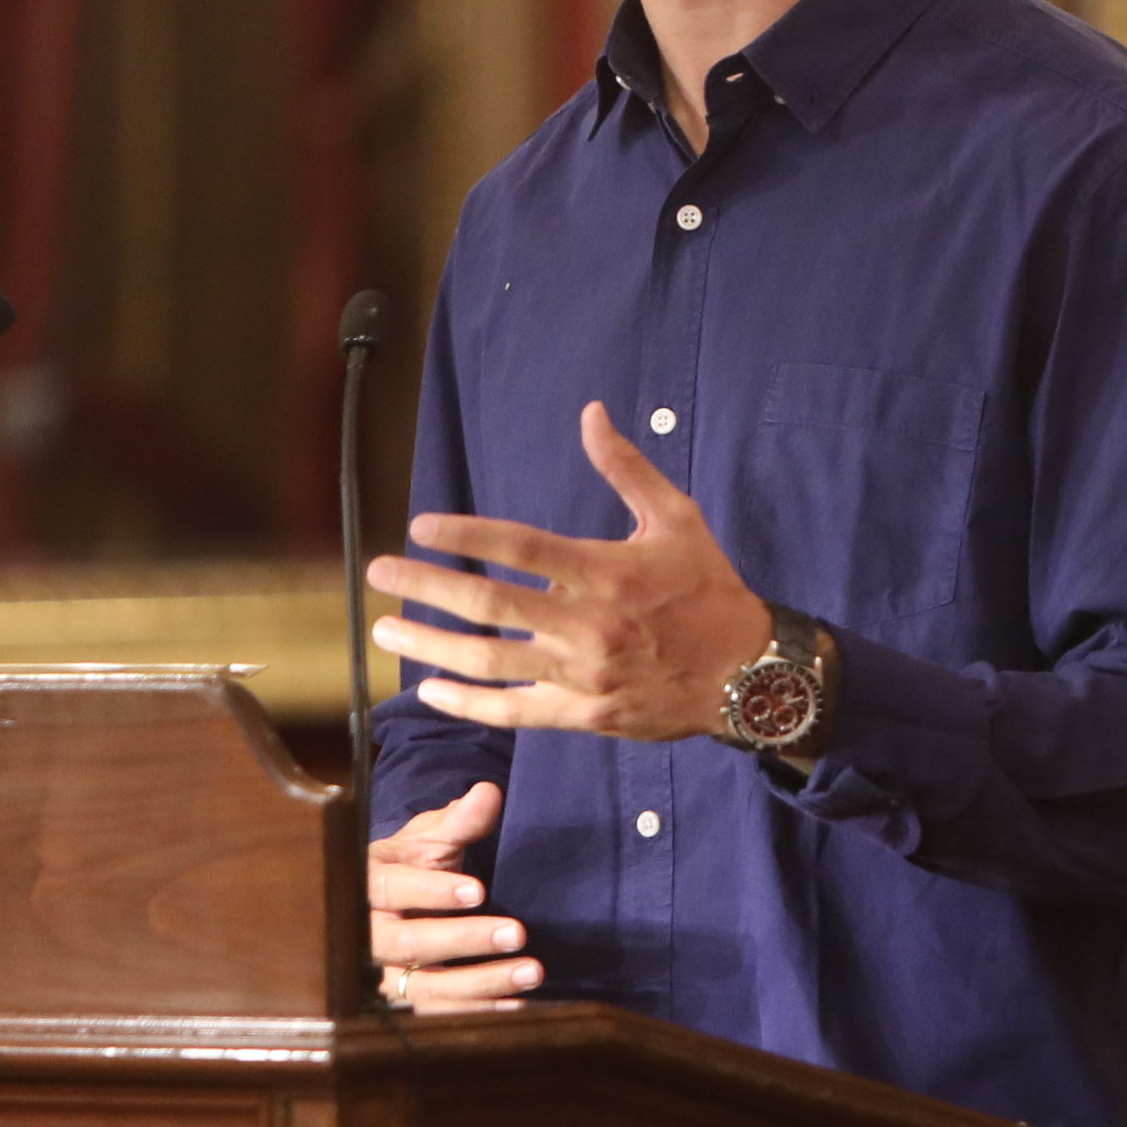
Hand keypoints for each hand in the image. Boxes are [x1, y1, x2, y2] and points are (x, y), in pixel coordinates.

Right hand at [366, 782, 541, 1011]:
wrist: (391, 904)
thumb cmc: (411, 866)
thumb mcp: (429, 838)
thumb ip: (458, 821)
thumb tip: (488, 793)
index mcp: (367, 884)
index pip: (393, 889)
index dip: (432, 891)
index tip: (478, 891)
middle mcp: (368, 935)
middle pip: (408, 943)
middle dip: (464, 939)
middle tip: (517, 933)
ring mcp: (382, 976)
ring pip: (425, 988)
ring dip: (481, 984)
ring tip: (531, 972)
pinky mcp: (403, 1005)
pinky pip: (437, 1016)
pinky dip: (478, 1012)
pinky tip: (517, 1005)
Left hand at [368, 401, 774, 742]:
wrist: (747, 676)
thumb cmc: (708, 590)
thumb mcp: (677, 519)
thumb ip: (626, 468)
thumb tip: (591, 413)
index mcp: (606, 570)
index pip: (520, 547)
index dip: (465, 535)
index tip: (420, 526)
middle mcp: (587, 623)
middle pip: (490, 605)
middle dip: (426, 588)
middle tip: (378, 575)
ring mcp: (581, 674)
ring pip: (490, 662)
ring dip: (430, 646)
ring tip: (386, 631)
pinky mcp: (583, 714)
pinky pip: (514, 711)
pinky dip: (468, 705)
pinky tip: (429, 692)